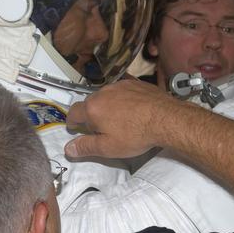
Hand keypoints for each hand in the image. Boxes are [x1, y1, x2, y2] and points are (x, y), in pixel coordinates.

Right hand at [64, 79, 180, 159]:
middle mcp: (103, 92)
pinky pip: (122, 90)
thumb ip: (86, 147)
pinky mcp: (135, 83)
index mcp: (93, 108)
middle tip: (99, 128)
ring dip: (107, 105)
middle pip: (90, 103)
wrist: (166, 119)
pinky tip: (132, 109)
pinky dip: (122, 99)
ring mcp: (120, 85)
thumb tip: (68, 149)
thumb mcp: (108, 148)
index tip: (74, 127)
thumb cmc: (136, 135)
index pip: (73, 112)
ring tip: (118, 119)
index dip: (72, 121)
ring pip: (106, 95)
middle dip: (91, 114)